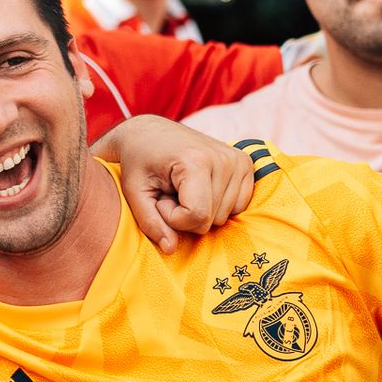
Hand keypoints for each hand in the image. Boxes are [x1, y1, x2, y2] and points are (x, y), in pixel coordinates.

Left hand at [96, 116, 253, 253]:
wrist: (150, 133)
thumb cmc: (138, 161)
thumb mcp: (134, 192)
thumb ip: (149, 222)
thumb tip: (170, 249)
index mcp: (196, 161)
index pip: (197, 216)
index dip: (172, 218)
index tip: (158, 198)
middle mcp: (224, 159)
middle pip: (211, 220)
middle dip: (185, 214)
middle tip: (168, 191)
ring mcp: (240, 161)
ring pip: (225, 217)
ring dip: (200, 209)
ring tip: (181, 187)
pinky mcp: (247, 165)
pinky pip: (238, 207)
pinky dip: (216, 204)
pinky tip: (199, 187)